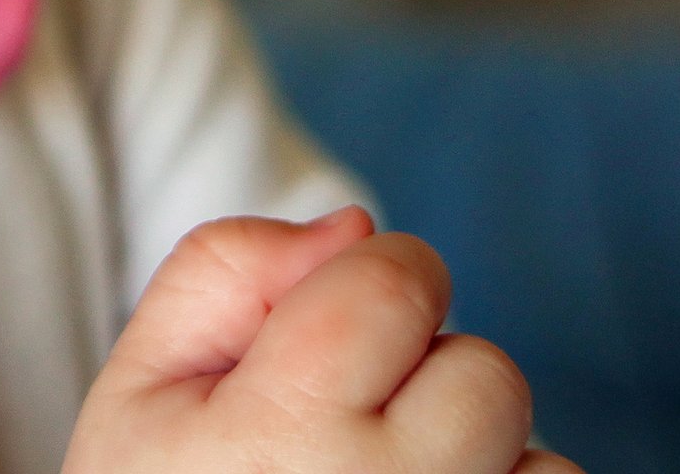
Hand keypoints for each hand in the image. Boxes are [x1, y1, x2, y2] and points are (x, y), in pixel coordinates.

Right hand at [61, 208, 580, 473]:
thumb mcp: (143, 383)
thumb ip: (224, 271)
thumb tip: (355, 228)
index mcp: (279, 434)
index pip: (397, 283)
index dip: (370, 279)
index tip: (330, 324)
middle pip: (484, 372)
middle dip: (426, 372)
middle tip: (348, 421)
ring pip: (536, 458)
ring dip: (472, 454)